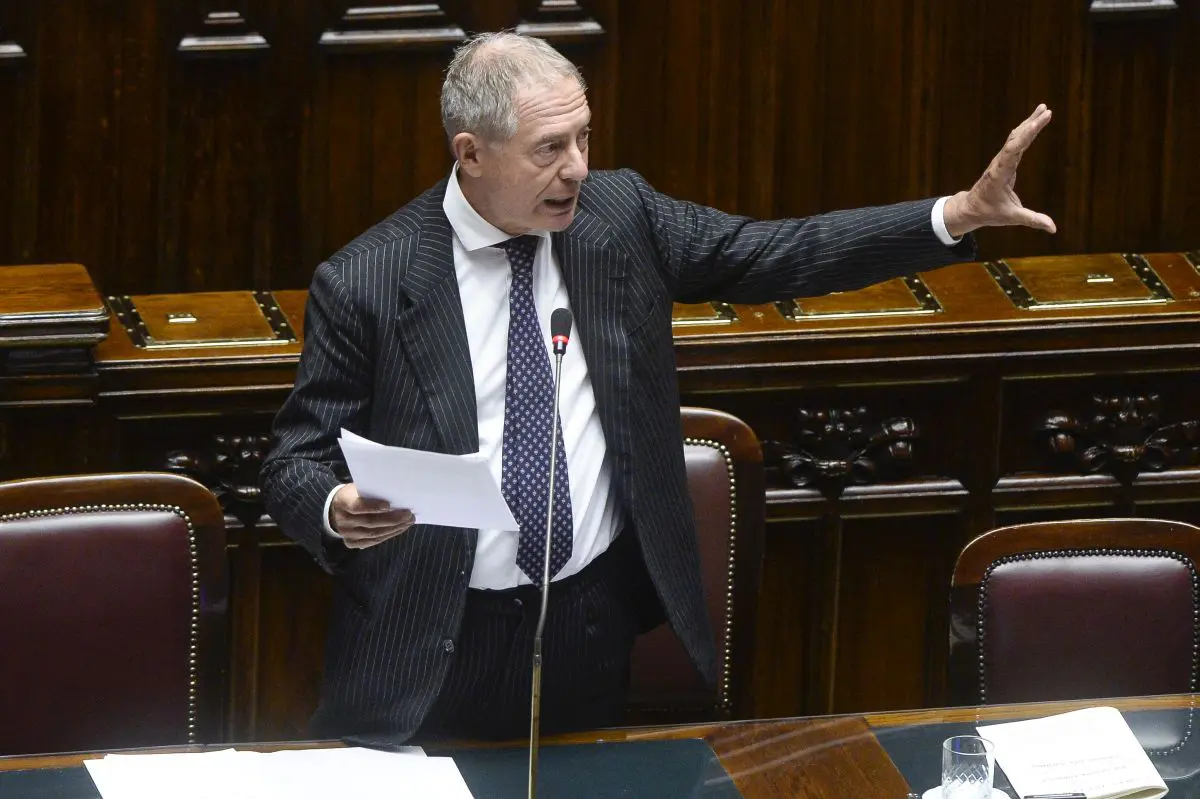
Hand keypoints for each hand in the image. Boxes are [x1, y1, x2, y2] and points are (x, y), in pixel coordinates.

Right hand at [329, 483, 414, 548]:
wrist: (335, 509)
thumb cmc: (353, 495)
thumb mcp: (358, 489)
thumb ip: (372, 492)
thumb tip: (397, 494)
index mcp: (343, 502)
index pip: (357, 506)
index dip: (373, 506)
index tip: (388, 505)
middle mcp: (343, 520)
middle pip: (370, 522)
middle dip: (392, 519)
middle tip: (408, 514)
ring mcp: (347, 534)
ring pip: (373, 534)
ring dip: (394, 529)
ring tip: (408, 522)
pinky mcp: (351, 542)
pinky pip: (372, 542)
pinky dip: (387, 535)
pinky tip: (399, 529)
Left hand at [943, 104, 1056, 238]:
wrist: (971, 208)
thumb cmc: (989, 212)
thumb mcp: (1011, 217)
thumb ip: (1032, 220)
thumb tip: (1053, 228)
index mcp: (999, 175)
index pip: (1013, 151)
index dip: (1025, 136)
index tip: (1037, 123)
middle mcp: (999, 164)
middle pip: (1015, 140)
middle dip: (1031, 125)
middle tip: (1047, 111)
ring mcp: (1001, 160)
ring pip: (1015, 138)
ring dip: (1029, 123)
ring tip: (1044, 109)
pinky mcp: (1004, 160)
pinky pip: (1015, 142)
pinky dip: (1026, 131)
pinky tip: (1034, 121)